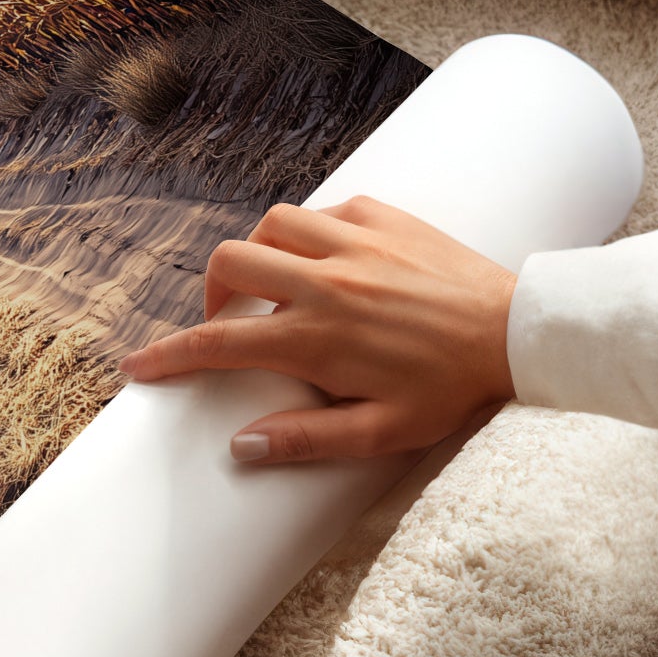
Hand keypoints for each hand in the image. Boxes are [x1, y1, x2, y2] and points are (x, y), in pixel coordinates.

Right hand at [122, 196, 516, 464]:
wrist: (519, 333)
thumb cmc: (452, 389)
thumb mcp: (382, 432)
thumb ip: (307, 440)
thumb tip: (241, 446)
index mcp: (316, 337)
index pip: (218, 344)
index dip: (168, 356)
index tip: (138, 366)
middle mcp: (325, 282)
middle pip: (230, 264)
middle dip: (212, 293)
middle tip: (229, 322)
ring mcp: (354, 242)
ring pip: (271, 225)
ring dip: (260, 254)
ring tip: (276, 286)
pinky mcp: (384, 216)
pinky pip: (325, 210)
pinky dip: (311, 232)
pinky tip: (328, 260)